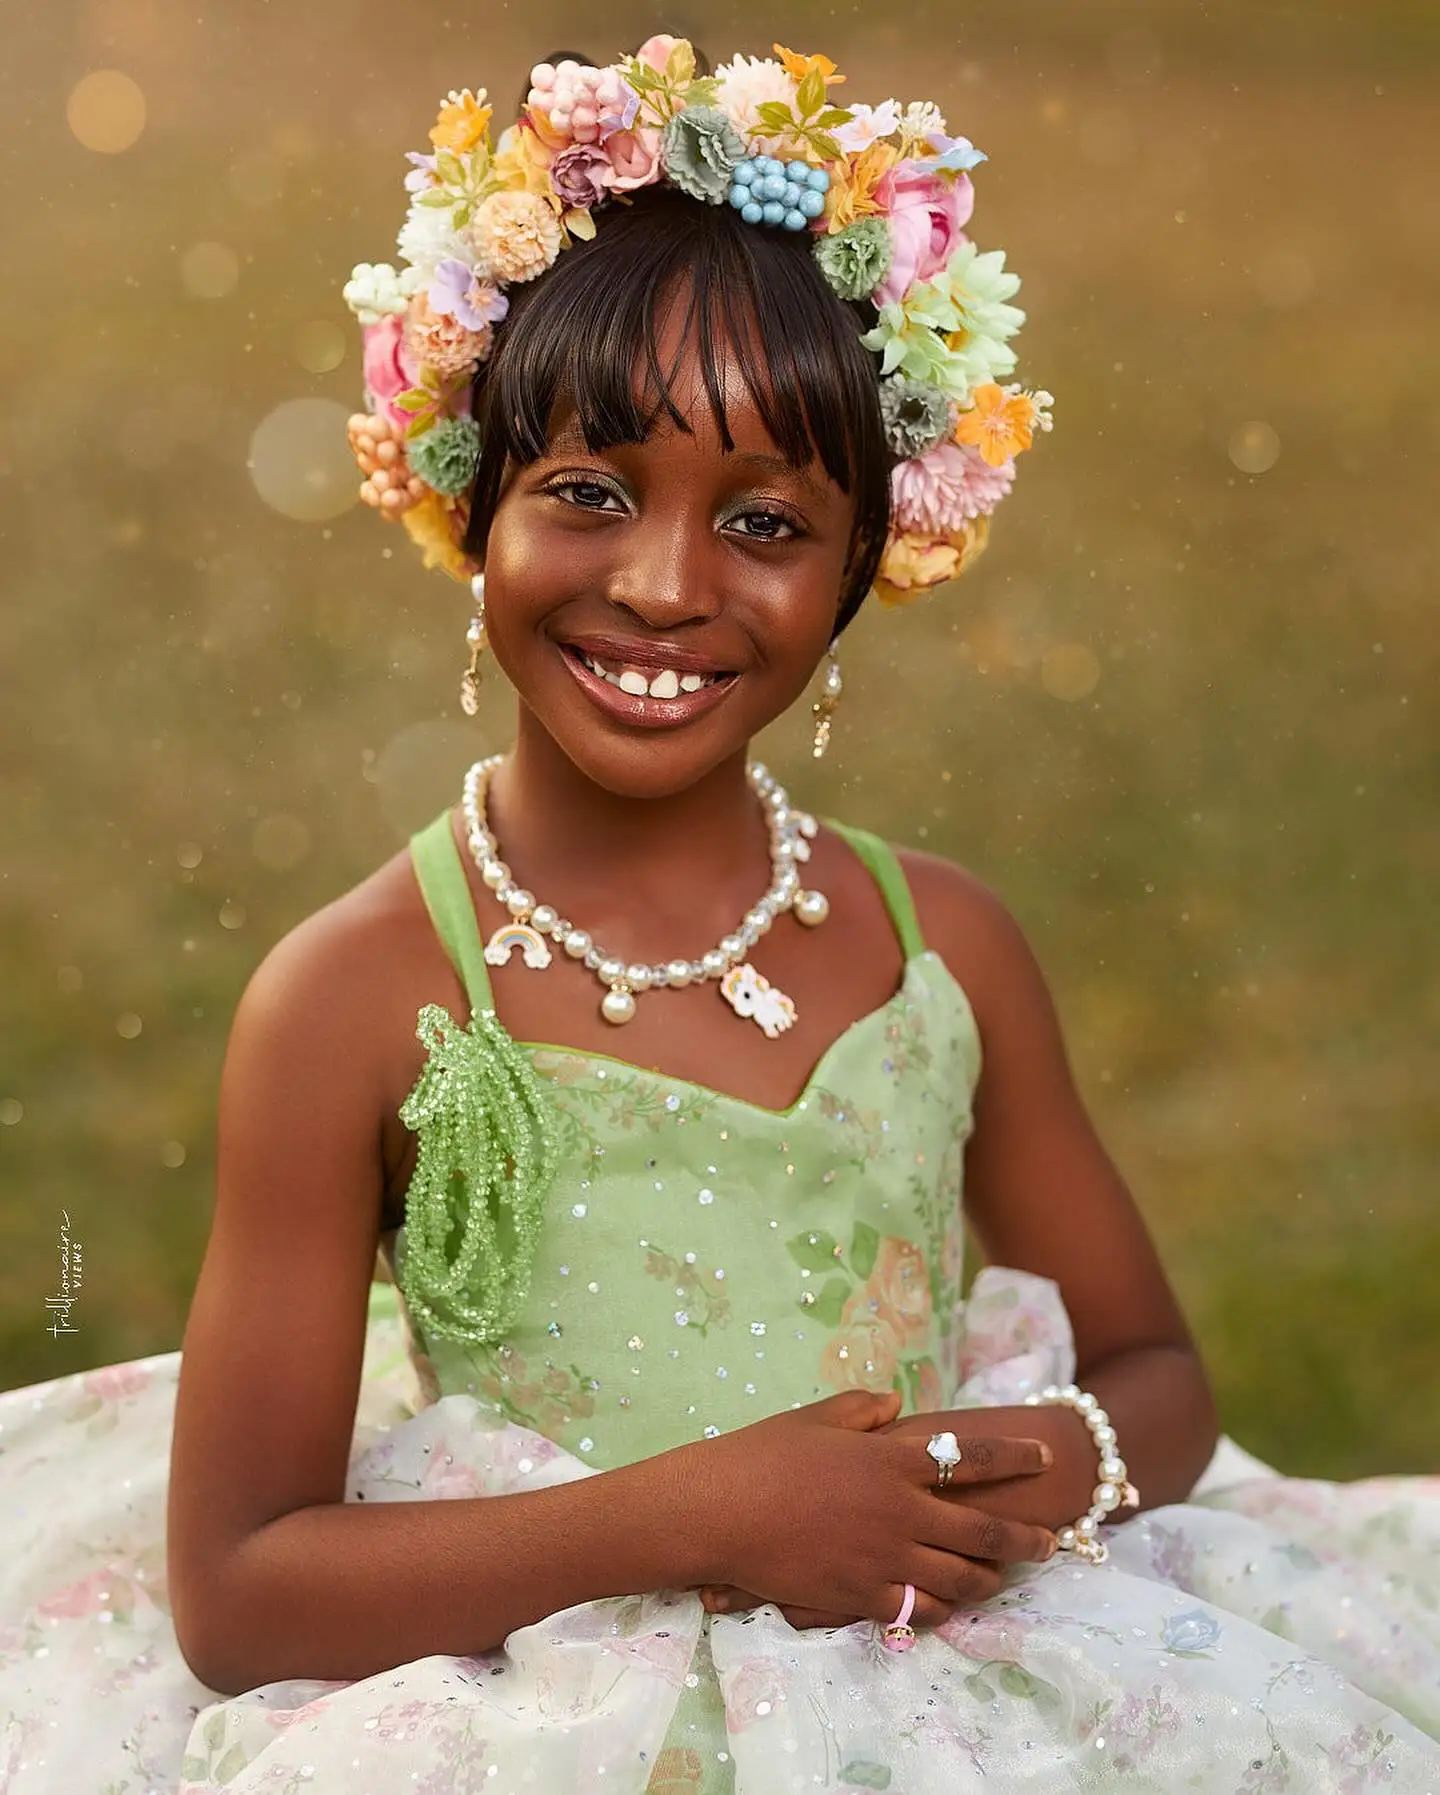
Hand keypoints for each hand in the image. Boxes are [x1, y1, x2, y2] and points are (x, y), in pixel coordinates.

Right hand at [690, 1388, 1057, 1633]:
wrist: (721, 1511)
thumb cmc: (763, 1454)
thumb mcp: (816, 1417)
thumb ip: (863, 1409)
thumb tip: (897, 1404)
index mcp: (894, 1460)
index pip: (974, 1458)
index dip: (1017, 1457)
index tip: (1049, 1457)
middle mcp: (902, 1511)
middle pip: (984, 1530)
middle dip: (1025, 1538)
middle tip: (1051, 1542)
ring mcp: (885, 1558)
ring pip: (961, 1578)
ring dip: (991, 1579)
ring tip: (1003, 1579)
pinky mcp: (862, 1595)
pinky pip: (920, 1608)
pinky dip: (943, 1607)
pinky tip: (951, 1605)